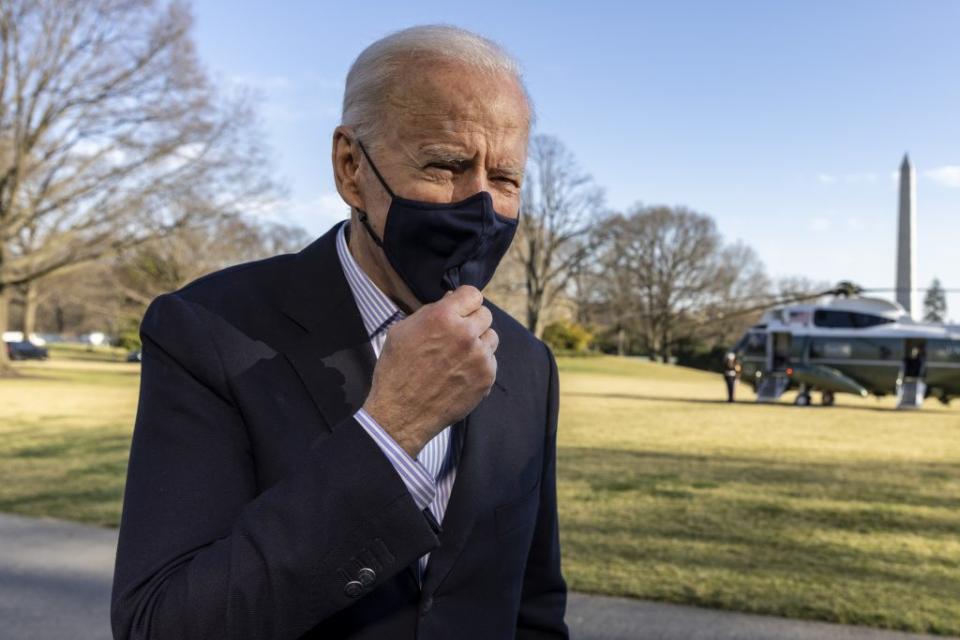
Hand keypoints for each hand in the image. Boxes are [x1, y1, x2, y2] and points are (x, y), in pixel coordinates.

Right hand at [362, 285, 497, 457]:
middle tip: (457, 335)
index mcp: (443, 317)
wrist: (401, 413)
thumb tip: (451, 300)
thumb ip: (429, 311)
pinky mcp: (486, 377)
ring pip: (491, 338)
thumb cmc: (396, 370)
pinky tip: (460, 373)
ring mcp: (479, 357)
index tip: (460, 309)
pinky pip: (491, 361)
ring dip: (479, 342)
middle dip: (472, 321)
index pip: (472, 294)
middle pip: (486, 315)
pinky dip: (480, 365)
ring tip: (458, 356)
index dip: (465, 301)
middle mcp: (465, 334)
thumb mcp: (402, 331)